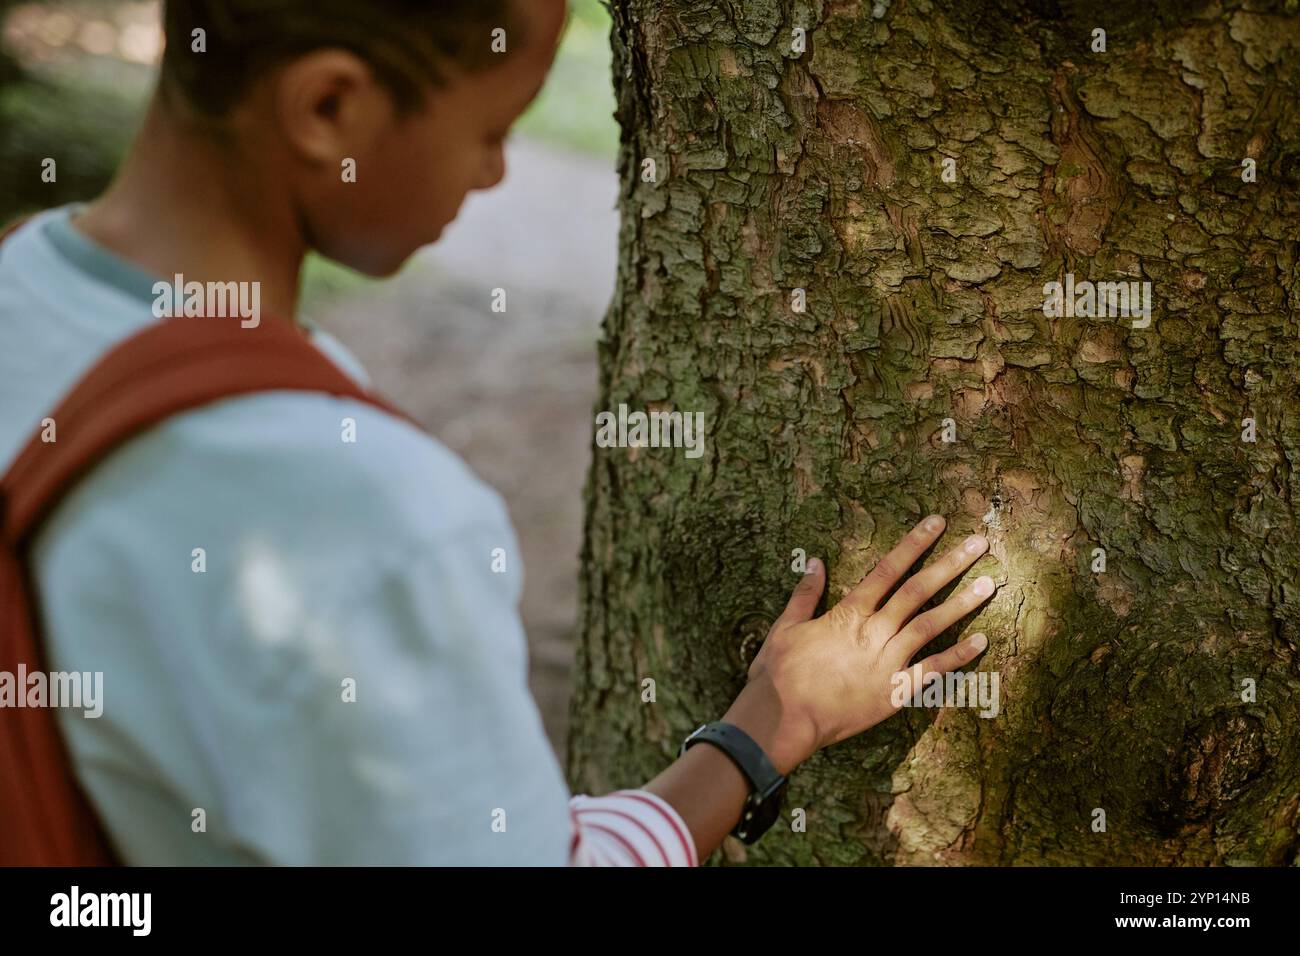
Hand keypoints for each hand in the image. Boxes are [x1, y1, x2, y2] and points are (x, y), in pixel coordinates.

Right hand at [724, 514, 994, 773]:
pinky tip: (981, 641)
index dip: (914, 544)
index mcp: (848, 613)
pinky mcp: (893, 692)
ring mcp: (887, 662)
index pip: (888, 570)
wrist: (783, 719)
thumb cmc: (778, 674)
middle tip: (978, 544)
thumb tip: (816, 561)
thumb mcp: (785, 627)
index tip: (937, 523)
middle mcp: (873, 632)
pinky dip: (958, 657)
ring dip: (961, 604)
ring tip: (989, 584)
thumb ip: (805, 594)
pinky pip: (932, 672)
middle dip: (949, 565)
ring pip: (930, 626)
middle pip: (917, 591)